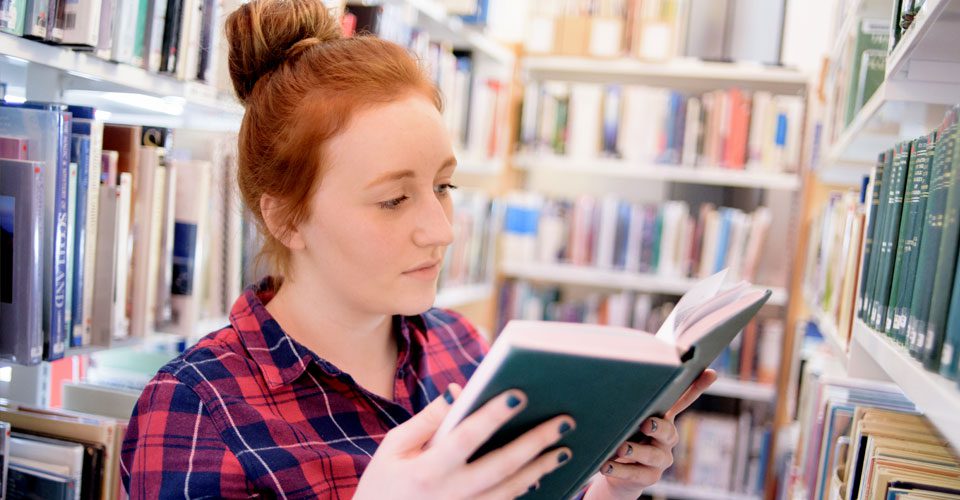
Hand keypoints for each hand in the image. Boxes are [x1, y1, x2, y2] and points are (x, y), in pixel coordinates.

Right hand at [354, 384, 575, 499]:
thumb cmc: (383, 483)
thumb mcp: (394, 447)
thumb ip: (428, 420)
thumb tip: (459, 391)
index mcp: (426, 471)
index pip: (466, 438)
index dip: (492, 416)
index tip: (519, 394)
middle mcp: (448, 496)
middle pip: (501, 466)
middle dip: (535, 442)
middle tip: (564, 421)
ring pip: (510, 491)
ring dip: (540, 468)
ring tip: (564, 448)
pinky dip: (524, 490)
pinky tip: (541, 474)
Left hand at [584, 369, 717, 499]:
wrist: (620, 472)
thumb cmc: (624, 436)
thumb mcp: (628, 418)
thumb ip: (628, 403)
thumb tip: (611, 372)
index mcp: (664, 419)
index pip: (683, 401)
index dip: (697, 387)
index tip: (710, 373)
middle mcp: (667, 438)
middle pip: (668, 432)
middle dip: (658, 427)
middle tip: (646, 423)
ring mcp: (661, 459)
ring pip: (652, 455)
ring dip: (636, 451)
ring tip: (621, 448)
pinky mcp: (650, 477)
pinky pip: (636, 474)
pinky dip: (620, 469)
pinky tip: (606, 465)